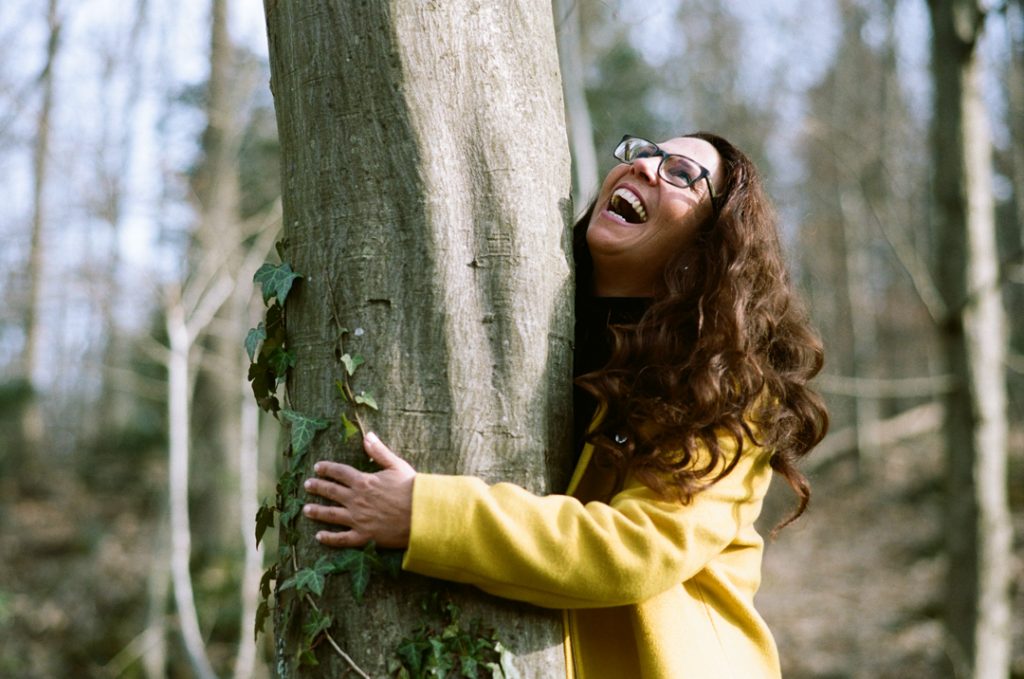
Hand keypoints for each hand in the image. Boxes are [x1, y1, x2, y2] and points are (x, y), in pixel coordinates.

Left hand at [302, 432, 415, 548]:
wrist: (421, 514)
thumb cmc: (411, 488)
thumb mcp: (396, 465)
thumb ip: (379, 452)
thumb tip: (367, 435)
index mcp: (363, 481)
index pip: (340, 473)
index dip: (327, 469)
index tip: (317, 467)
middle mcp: (356, 500)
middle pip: (331, 492)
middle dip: (318, 487)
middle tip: (307, 485)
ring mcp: (358, 519)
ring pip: (331, 515)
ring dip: (317, 512)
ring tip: (306, 509)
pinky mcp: (363, 536)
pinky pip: (342, 539)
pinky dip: (329, 538)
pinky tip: (319, 536)